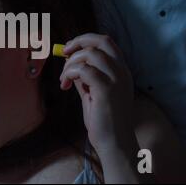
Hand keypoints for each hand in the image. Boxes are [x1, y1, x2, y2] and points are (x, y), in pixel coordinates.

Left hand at [59, 33, 135, 152]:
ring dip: (71, 63)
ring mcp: (116, 79)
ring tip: (64, 79)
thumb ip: (85, 78)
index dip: (86, 40)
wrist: (115, 144)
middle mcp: (122, 72)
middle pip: (101, 41)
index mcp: (121, 71)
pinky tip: (65, 85)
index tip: (69, 50)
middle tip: (64, 53)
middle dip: (78, 42)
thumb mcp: (92, 94)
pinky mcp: (106, 89)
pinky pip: (84, 70)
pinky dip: (70, 73)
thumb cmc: (104, 121)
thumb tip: (71, 64)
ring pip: (90, 53)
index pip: (106, 42)